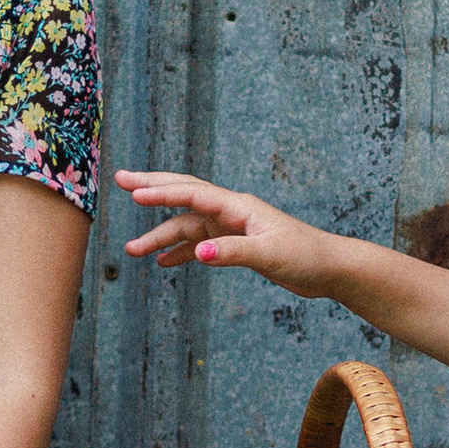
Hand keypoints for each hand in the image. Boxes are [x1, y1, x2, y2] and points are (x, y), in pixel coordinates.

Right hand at [116, 170, 339, 295]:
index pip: (193, 194)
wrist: (328, 267)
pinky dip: (180, 251)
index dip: (161, 192)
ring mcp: (231, 227)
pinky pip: (198, 244)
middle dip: (152, 188)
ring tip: (132, 251)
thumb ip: (233, 252)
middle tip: (120, 180)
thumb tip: (198, 252)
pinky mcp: (235, 244)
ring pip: (187, 226)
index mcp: (238, 207)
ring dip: (160, 236)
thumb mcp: (269, 254)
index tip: (133, 193)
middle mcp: (230, 211)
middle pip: (184, 194)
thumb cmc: (305, 255)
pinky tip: (163, 263)